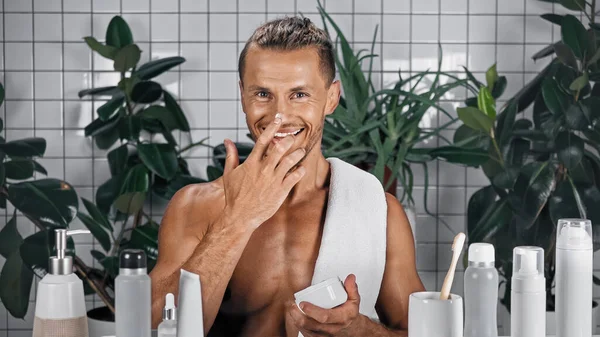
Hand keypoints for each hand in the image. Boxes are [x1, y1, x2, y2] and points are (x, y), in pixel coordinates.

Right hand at [220, 115, 305, 229]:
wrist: (240, 216)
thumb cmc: (234, 196)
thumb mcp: (229, 174)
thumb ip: (231, 155)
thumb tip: (227, 140)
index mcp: (251, 163)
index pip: (263, 140)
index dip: (272, 128)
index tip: (279, 119)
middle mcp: (263, 169)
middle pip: (279, 148)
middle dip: (288, 140)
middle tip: (293, 137)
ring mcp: (273, 180)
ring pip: (290, 161)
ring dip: (298, 154)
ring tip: (301, 151)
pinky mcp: (281, 191)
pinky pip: (294, 177)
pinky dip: (300, 170)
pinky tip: (302, 168)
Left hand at [286, 274, 361, 336]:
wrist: (351, 328)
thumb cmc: (349, 314)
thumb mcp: (354, 300)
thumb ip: (351, 288)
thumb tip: (350, 278)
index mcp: (341, 318)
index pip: (325, 317)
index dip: (312, 311)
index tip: (303, 303)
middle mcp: (332, 328)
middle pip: (312, 325)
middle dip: (298, 315)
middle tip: (292, 305)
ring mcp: (325, 335)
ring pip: (306, 330)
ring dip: (296, 319)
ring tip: (291, 308)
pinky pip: (306, 334)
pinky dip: (298, 325)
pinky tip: (294, 316)